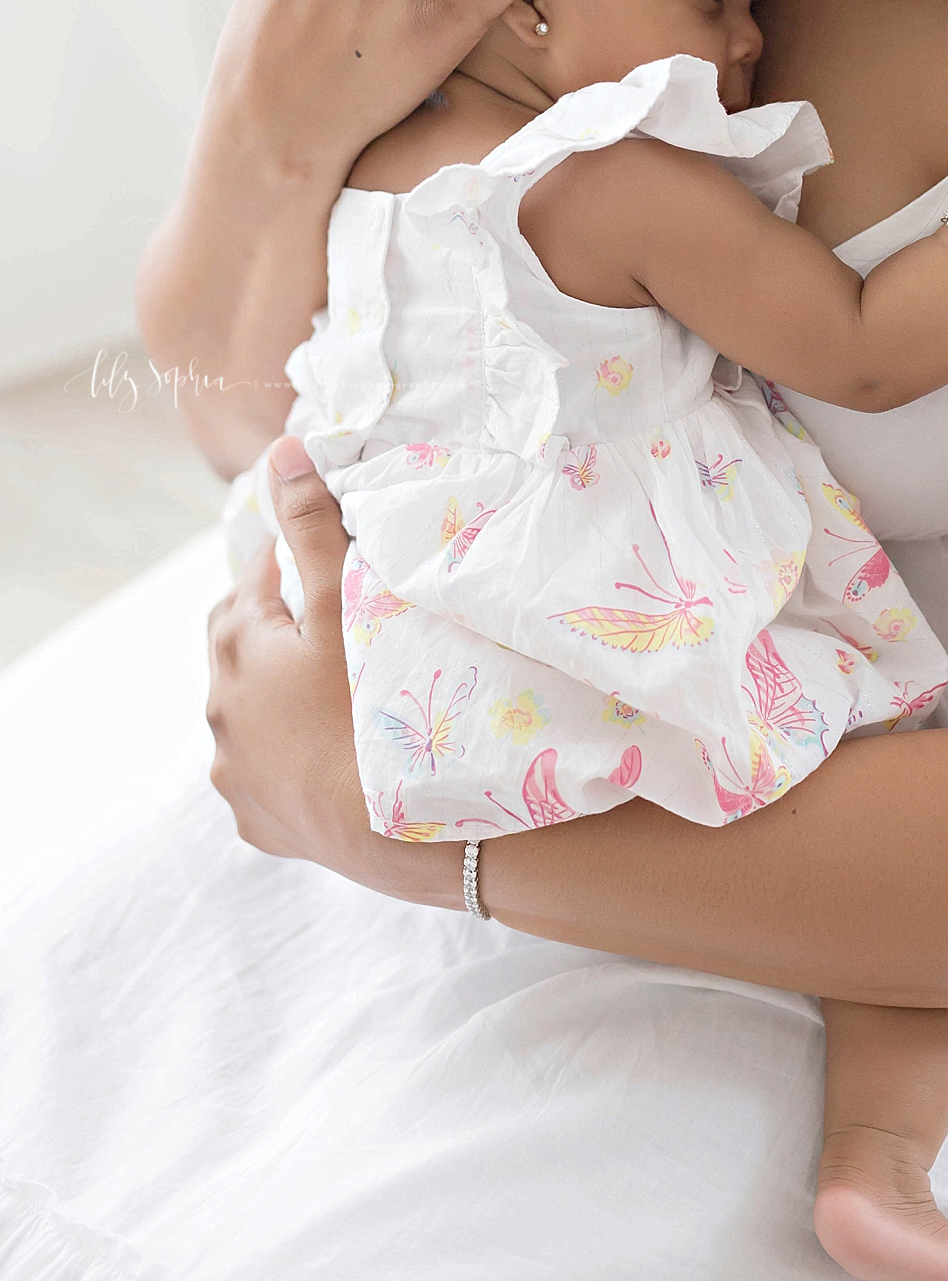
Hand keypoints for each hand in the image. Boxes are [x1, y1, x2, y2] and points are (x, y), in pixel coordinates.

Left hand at [205, 436, 460, 907]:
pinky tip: (322, 750)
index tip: (309, 545)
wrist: (390, 831)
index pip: (250, 578)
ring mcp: (235, 772)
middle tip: (313, 606)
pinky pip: (263, 772)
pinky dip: (283, 753)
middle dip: (266, 619)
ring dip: (272, 690)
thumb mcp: (344, 604)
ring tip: (323, 682)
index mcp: (237, 648)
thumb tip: (282, 454)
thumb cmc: (367, 706)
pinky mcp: (257, 820)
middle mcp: (220, 710)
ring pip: (246, 711)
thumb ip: (313, 527)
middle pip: (236, 643)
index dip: (280, 555)